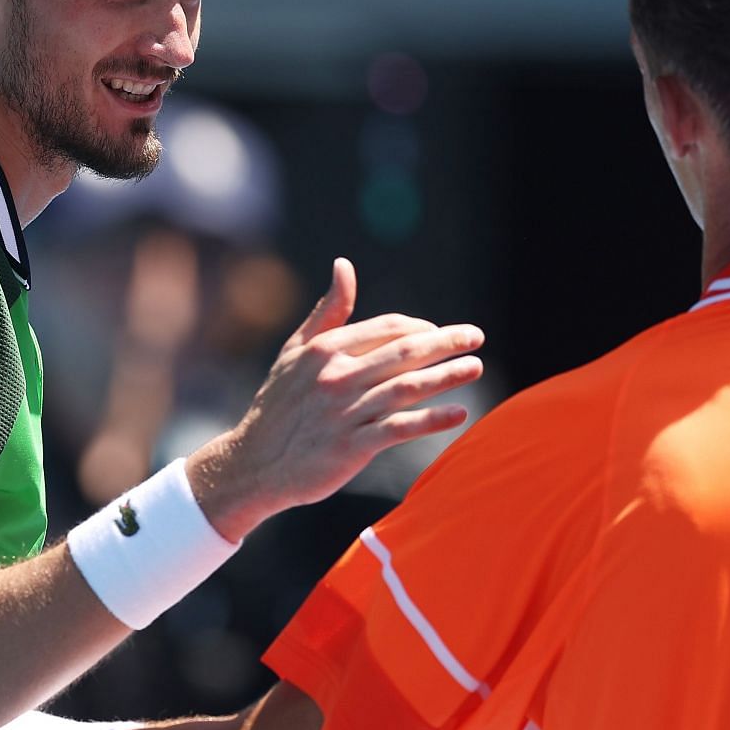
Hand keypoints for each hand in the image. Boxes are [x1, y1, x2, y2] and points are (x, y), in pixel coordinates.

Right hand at [187, 258, 483, 541]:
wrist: (254, 464)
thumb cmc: (279, 405)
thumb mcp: (295, 351)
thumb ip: (328, 311)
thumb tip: (344, 265)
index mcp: (326, 349)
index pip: (388, 328)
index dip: (421, 328)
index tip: (442, 333)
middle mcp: (336, 376)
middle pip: (404, 353)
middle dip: (445, 342)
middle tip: (476, 337)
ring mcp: (344, 412)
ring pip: (407, 388)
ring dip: (446, 376)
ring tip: (475, 368)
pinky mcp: (350, 447)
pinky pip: (399, 429)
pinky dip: (431, 421)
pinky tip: (459, 414)